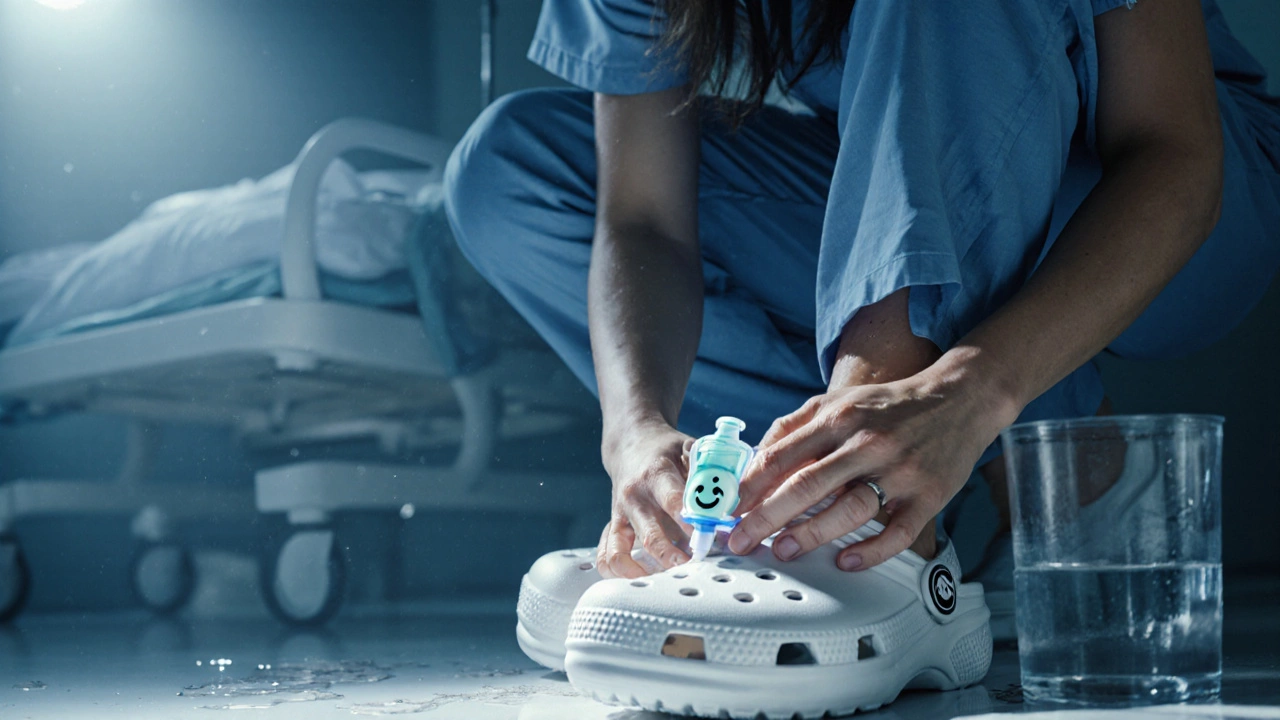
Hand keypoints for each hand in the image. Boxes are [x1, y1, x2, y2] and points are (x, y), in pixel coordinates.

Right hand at [596, 420, 693, 578]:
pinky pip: (606, 555)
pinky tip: (640, 578)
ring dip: (642, 571)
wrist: (631, 443)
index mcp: (656, 474)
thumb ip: (708, 471)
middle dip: (671, 556)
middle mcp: (635, 497)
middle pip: (650, 535)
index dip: (691, 523)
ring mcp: (620, 514)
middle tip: (692, 566)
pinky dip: (617, 571)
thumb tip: (732, 499)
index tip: (708, 538)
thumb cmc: (666, 450)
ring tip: (665, 577)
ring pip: (621, 551)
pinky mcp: (613, 526)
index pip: (674, 502)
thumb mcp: (689, 448)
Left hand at [727, 358, 1016, 570]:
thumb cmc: (889, 407)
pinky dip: (871, 550)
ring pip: (850, 508)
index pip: (783, 454)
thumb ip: (794, 427)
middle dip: (766, 516)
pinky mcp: (929, 495)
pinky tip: (846, 561)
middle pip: (807, 484)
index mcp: (839, 417)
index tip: (727, 510)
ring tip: (782, 550)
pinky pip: (897, 531)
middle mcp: (867, 442)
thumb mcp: (837, 401)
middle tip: (740, 540)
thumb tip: (755, 462)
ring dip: (812, 533)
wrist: (959, 399)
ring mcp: (899, 470)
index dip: (750, 486)